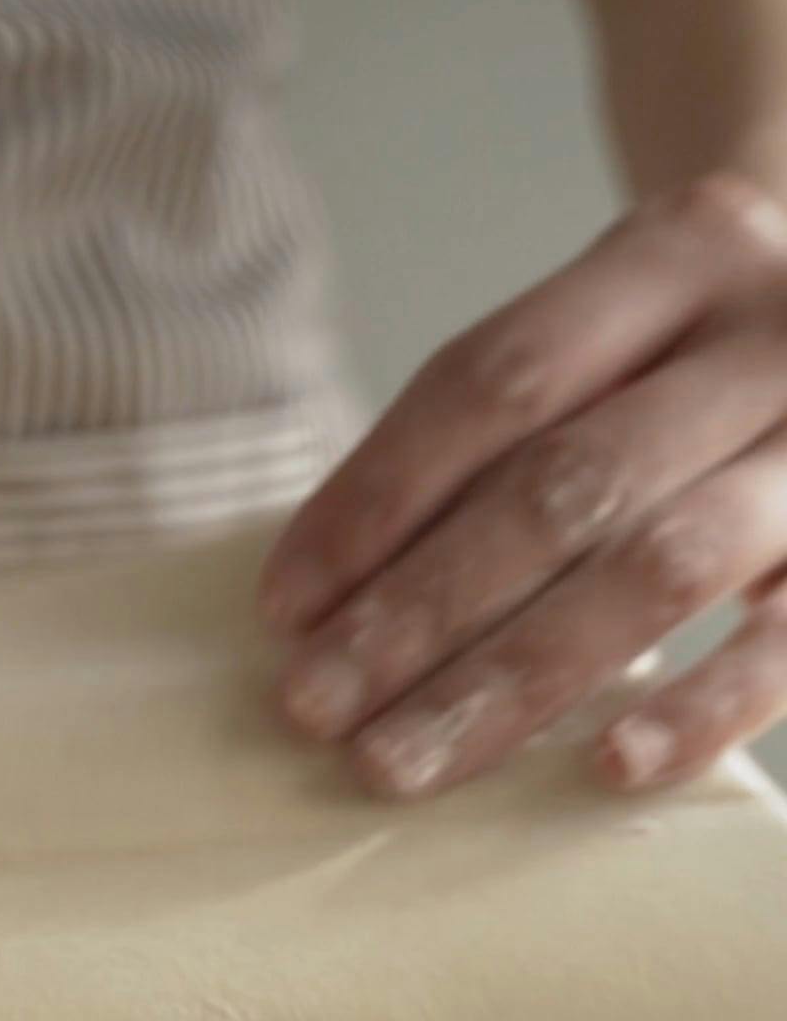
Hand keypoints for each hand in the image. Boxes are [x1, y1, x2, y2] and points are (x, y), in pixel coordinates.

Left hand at [258, 168, 786, 799]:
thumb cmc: (704, 356)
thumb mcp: (628, 330)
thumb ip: (509, 431)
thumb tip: (328, 601)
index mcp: (676, 252)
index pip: (497, 378)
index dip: (377, 495)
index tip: (284, 607)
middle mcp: (766, 336)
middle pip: (563, 484)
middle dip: (421, 609)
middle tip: (312, 706)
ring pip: (657, 568)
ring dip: (512, 677)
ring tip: (398, 760)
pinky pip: (786, 646)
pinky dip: (698, 710)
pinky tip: (605, 768)